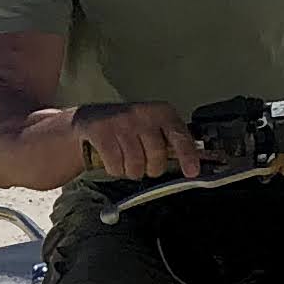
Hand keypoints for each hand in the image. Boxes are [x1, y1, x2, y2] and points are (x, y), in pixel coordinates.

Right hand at [72, 101, 208, 180]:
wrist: (90, 118)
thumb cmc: (128, 127)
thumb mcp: (153, 127)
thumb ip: (172, 141)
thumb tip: (194, 163)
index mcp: (161, 112)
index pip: (179, 135)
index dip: (187, 155)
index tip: (192, 172)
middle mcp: (142, 113)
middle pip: (156, 156)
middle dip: (152, 168)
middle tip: (145, 165)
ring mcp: (120, 121)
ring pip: (135, 164)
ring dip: (131, 171)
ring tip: (127, 161)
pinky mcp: (101, 131)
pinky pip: (115, 165)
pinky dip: (115, 170)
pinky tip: (113, 161)